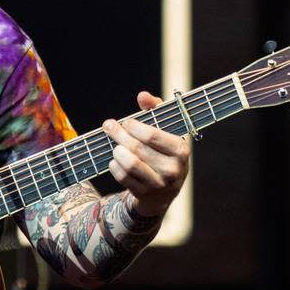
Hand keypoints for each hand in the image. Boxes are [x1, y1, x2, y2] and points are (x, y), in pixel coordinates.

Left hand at [102, 91, 190, 217]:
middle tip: (109, 126)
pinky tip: (115, 160)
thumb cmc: (164, 152)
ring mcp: (158, 184)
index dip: (134, 126)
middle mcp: (172, 169)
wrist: (164, 192)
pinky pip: (122, 176)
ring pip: (129, 163)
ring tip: (116, 145)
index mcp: (181, 150)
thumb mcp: (166, 131)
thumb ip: (156, 109)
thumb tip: (142, 96)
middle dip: (119, 134)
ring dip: (117, 150)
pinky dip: (115, 165)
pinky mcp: (144, 194)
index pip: (152, 135)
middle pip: (137, 148)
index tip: (126, 121)